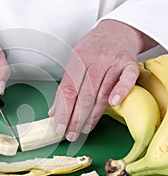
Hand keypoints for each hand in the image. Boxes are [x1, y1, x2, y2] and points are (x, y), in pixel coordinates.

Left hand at [49, 19, 157, 141]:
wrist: (116, 31)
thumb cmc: (93, 49)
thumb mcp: (74, 63)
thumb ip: (65, 87)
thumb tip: (54, 111)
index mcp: (78, 60)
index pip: (67, 91)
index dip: (63, 112)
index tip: (59, 127)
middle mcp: (95, 61)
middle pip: (84, 95)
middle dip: (76, 119)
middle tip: (71, 134)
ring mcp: (113, 62)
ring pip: (102, 93)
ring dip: (93, 115)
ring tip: (84, 129)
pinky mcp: (130, 65)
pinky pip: (126, 80)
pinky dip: (120, 92)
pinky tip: (112, 104)